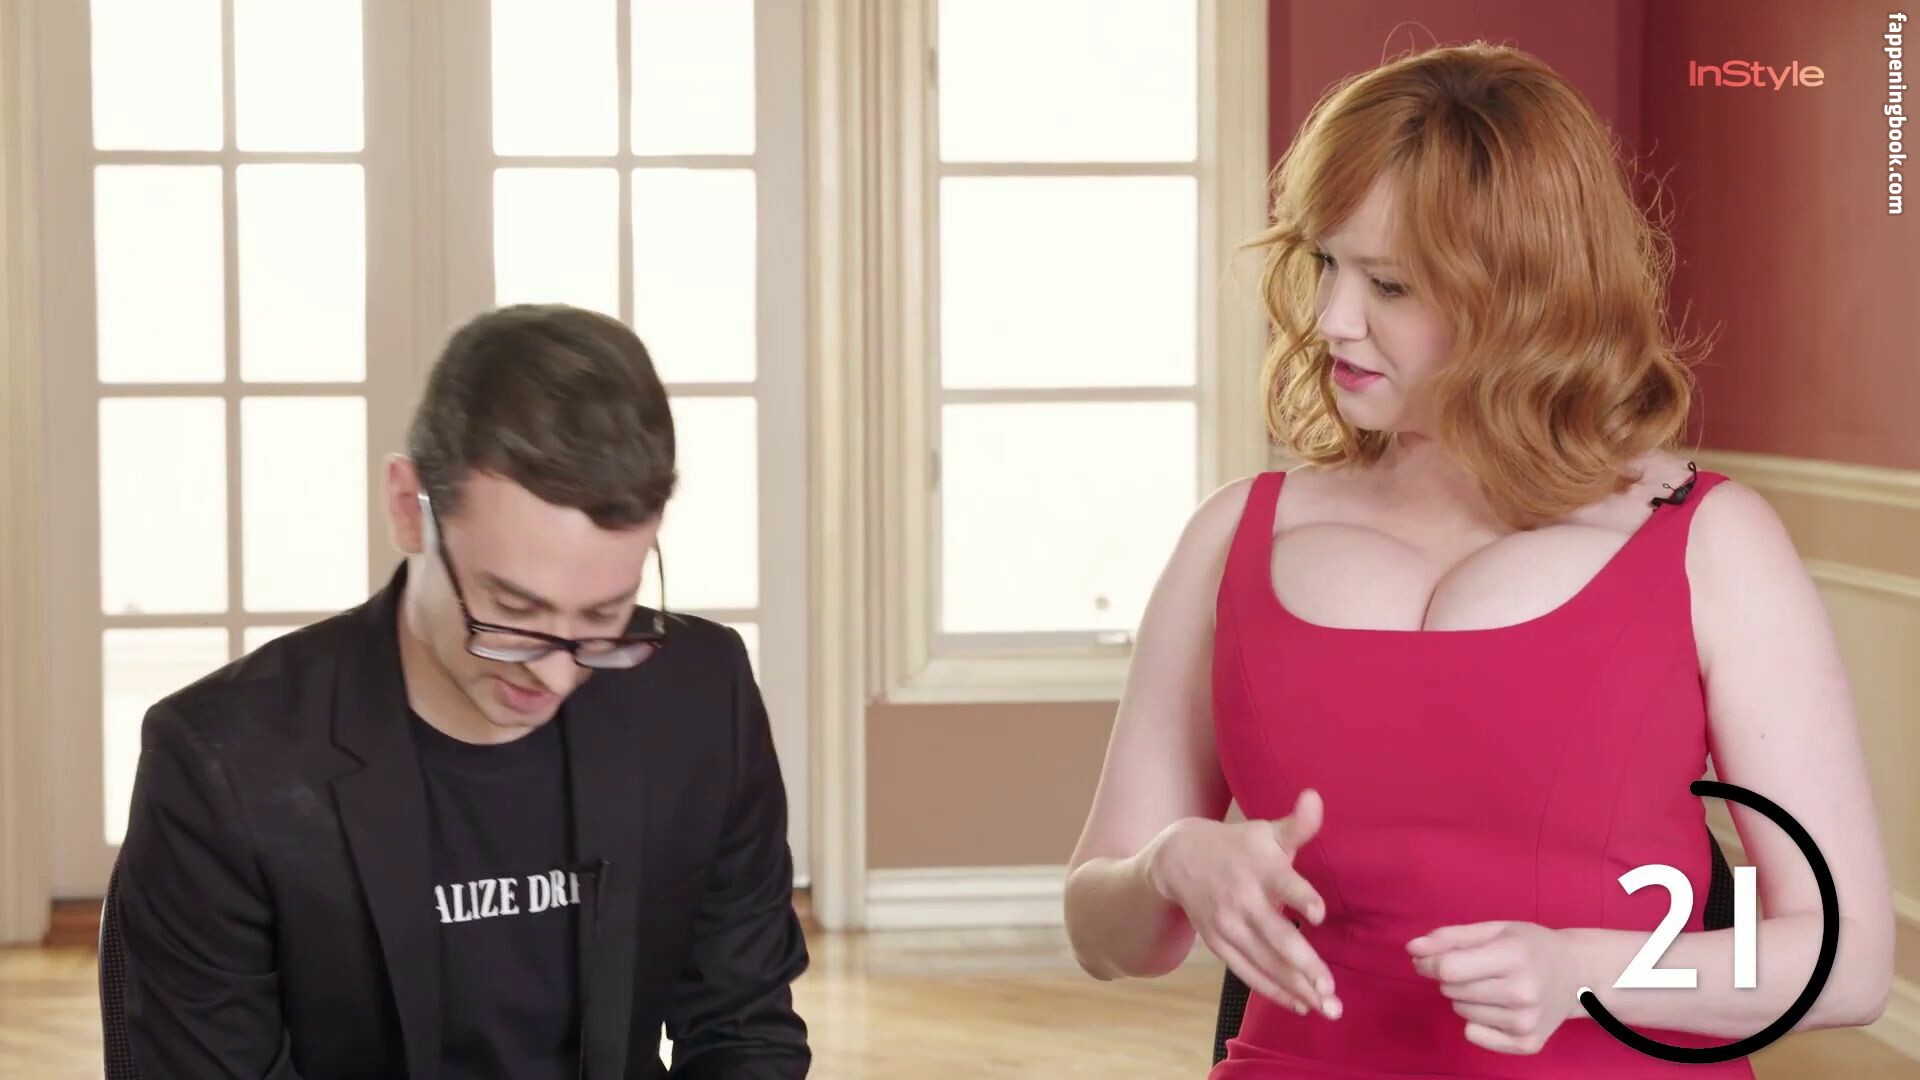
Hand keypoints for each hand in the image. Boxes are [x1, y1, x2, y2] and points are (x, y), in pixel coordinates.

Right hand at [1146, 789, 1339, 1018]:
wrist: (1179, 858)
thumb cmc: (1238, 845)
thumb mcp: (1265, 831)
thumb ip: (1297, 825)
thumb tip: (1316, 797)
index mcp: (1260, 869)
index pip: (1282, 884)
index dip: (1300, 898)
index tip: (1319, 914)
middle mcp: (1243, 900)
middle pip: (1276, 937)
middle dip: (1304, 965)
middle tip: (1331, 990)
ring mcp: (1229, 926)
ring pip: (1265, 962)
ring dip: (1296, 987)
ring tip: (1327, 1008)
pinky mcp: (1220, 944)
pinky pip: (1248, 973)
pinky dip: (1273, 990)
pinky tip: (1300, 1004)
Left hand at [1407, 921, 1579, 1053]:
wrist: (1576, 972)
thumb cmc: (1530, 946)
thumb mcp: (1493, 929)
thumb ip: (1449, 938)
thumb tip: (1411, 949)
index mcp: (1515, 956)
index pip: (1449, 969)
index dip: (1428, 962)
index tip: (1425, 957)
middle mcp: (1523, 992)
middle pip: (1451, 990)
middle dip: (1452, 977)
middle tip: (1479, 968)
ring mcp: (1527, 1022)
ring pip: (1460, 1011)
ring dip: (1465, 997)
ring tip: (1494, 985)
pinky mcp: (1528, 1043)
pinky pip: (1473, 1035)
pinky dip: (1476, 1021)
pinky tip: (1499, 1007)